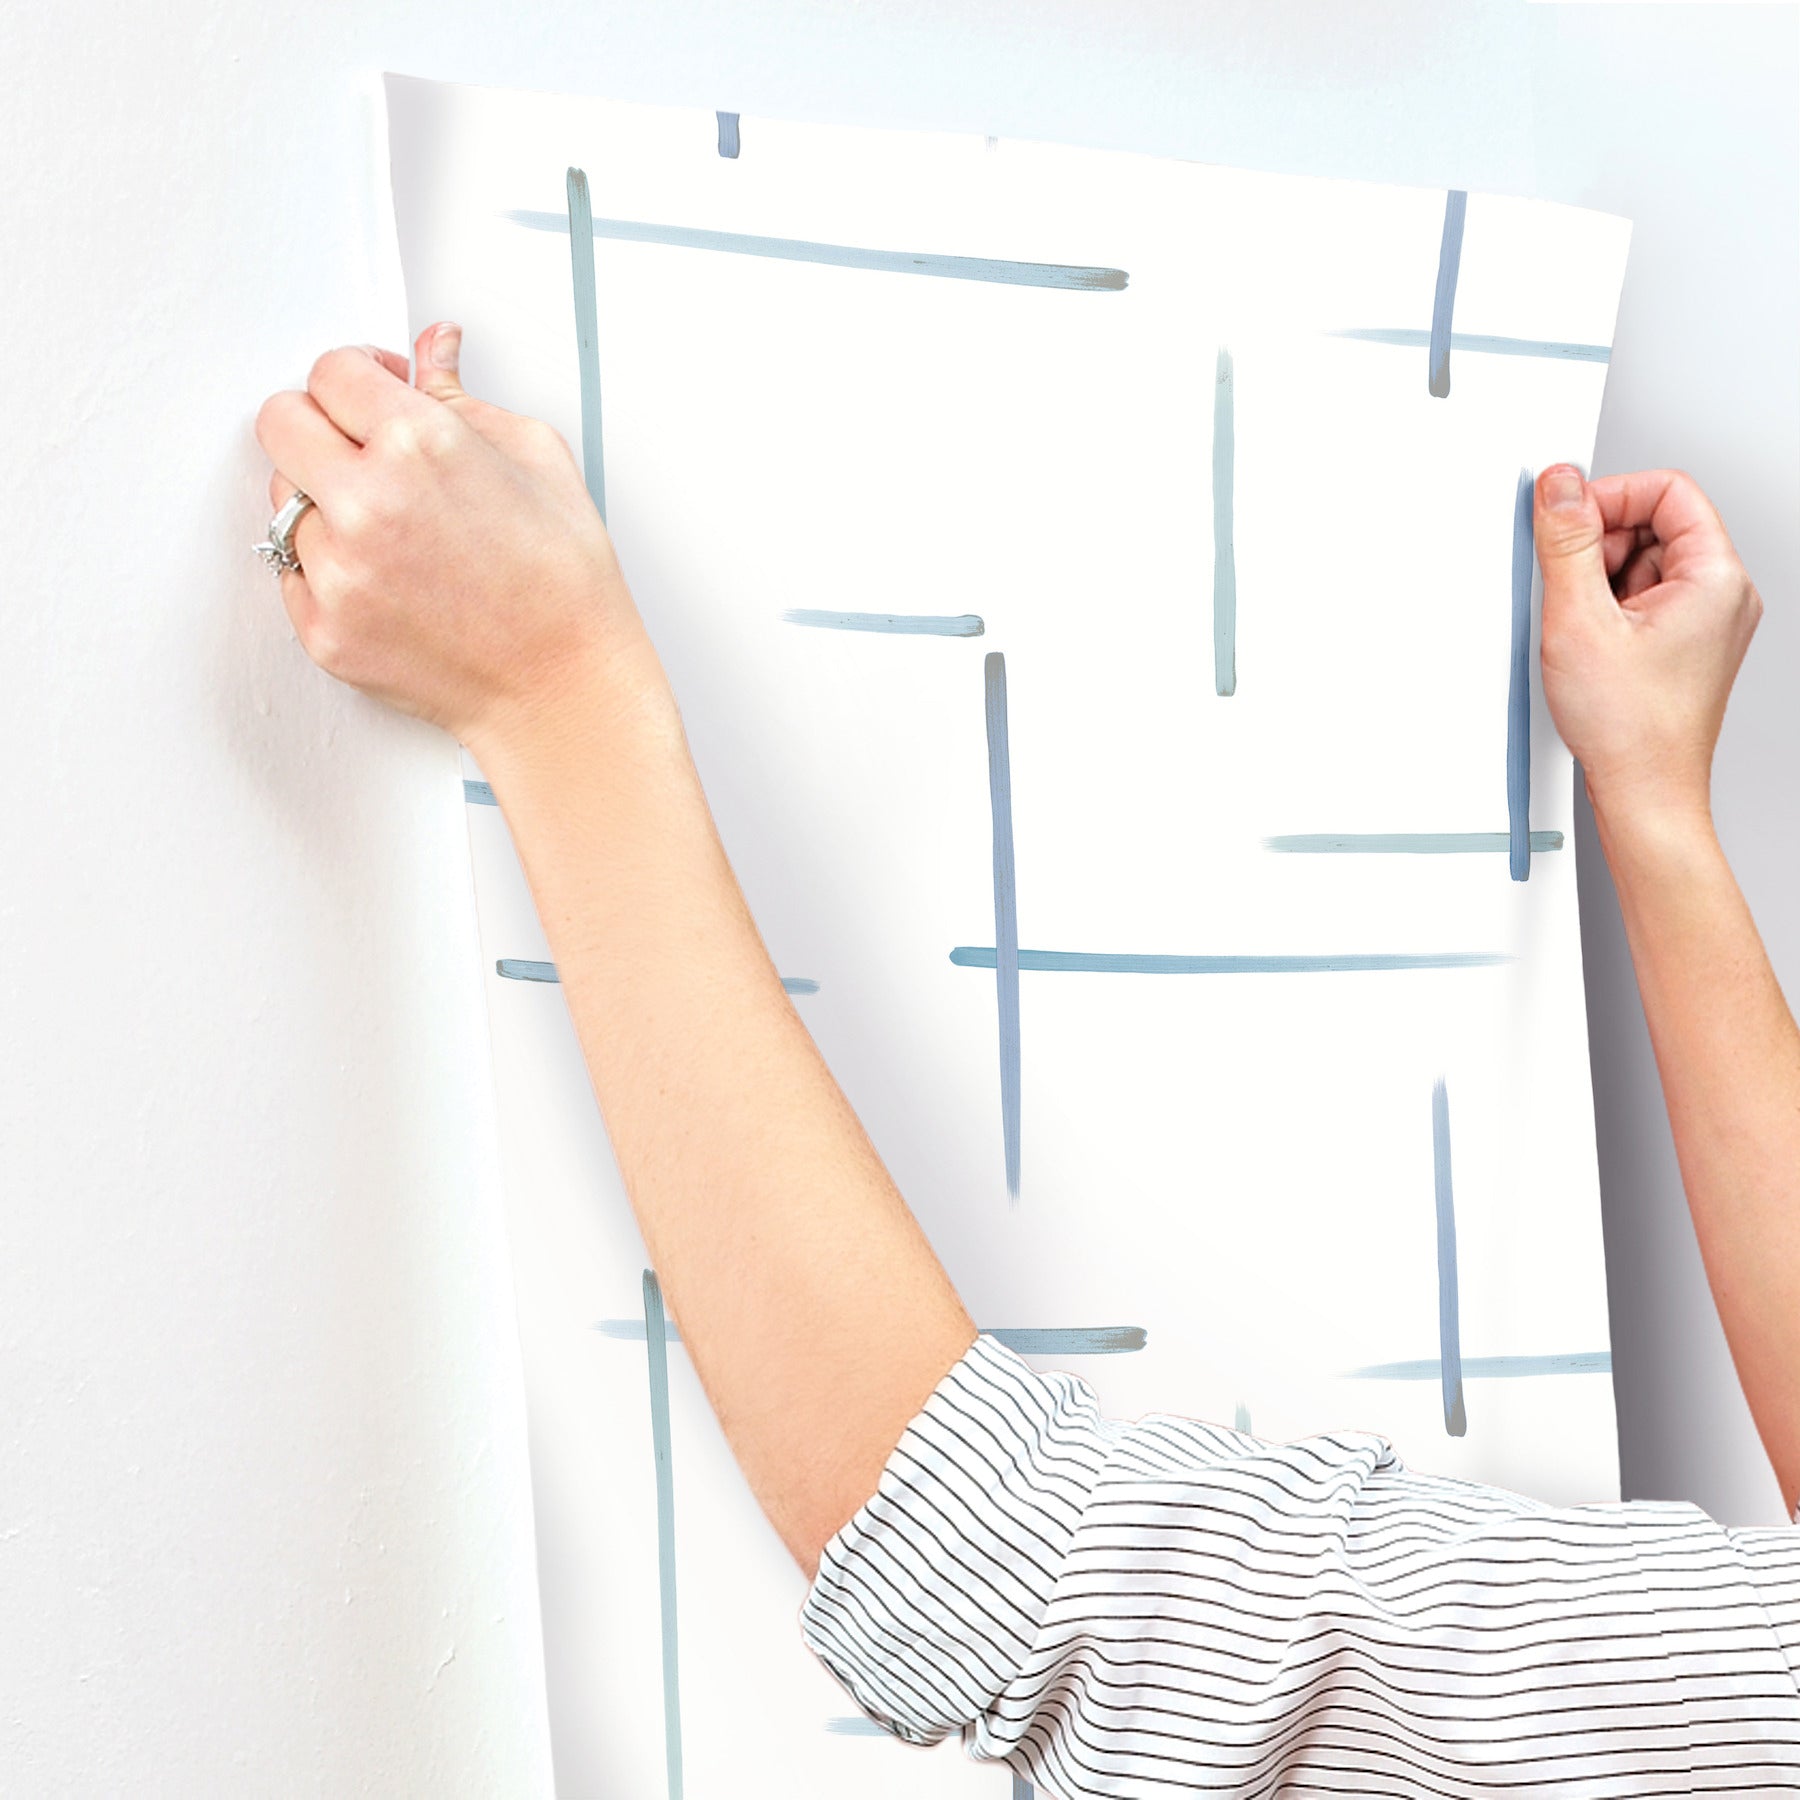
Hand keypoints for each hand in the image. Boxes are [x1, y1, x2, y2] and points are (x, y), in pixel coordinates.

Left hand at [253, 322, 656, 754]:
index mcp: (420, 444)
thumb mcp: (536, 459)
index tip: (373, 394)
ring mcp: (338, 572)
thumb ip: (463, 397)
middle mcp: (367, 503)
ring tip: (392, 531)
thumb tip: (432, 350)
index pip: (330, 371)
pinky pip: (292, 572)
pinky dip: (329, 568)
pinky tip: (388, 578)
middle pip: (279, 422)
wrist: (563, 688)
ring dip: (324, 503)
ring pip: (284, 501)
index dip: (356, 376)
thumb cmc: (564, 585)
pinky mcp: (324, 629)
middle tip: (361, 449)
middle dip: (318, 424)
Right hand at [1534, 463, 1762, 827]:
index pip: (1667, 491)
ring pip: (1642, 564)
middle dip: (1599, 545)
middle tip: (1568, 585)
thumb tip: (1560, 486)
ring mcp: (1704, 622)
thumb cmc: (1631, 727)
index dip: (1609, 496)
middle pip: (1653, 526)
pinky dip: (1606, 612)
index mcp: (1715, 578)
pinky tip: (1588, 645)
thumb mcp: (1580, 620)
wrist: (1644, 792)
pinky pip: (1640, 600)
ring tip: (1581, 628)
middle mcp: (1721, 595)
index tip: (1567, 517)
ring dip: (1598, 583)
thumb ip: (1567, 542)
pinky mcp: (1682, 645)